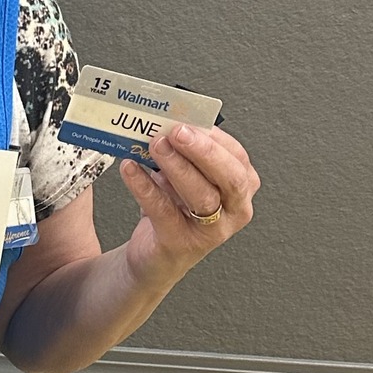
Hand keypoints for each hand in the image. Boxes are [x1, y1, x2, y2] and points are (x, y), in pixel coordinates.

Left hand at [119, 124, 259, 285]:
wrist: (153, 253)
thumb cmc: (174, 210)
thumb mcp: (182, 175)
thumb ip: (182, 152)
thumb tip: (167, 122)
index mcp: (241, 186)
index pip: (236, 157)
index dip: (213, 137)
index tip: (189, 119)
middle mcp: (234, 210)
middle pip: (229, 178)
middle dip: (203, 151)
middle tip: (176, 132)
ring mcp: (212, 231)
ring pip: (202, 196)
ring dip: (177, 167)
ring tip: (155, 146)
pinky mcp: (182, 244)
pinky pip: (165, 212)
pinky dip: (145, 187)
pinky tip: (131, 169)